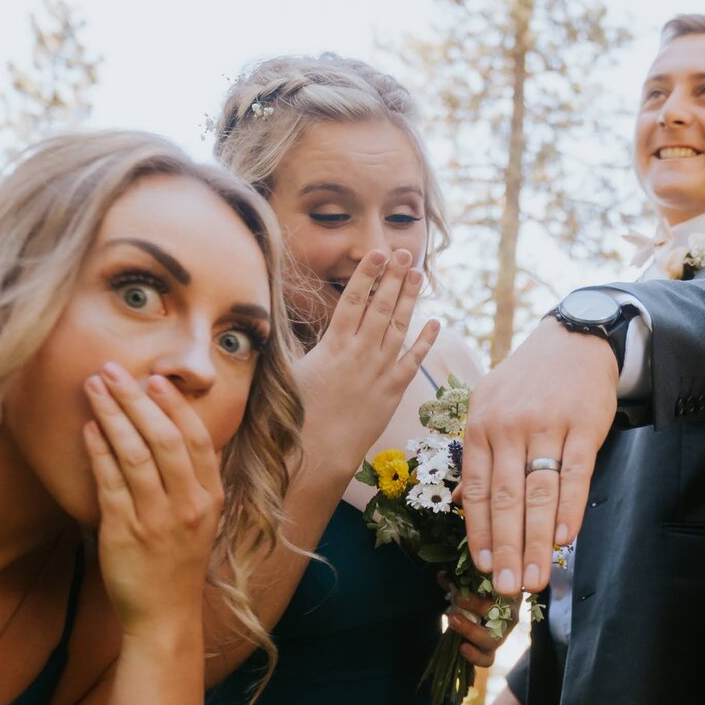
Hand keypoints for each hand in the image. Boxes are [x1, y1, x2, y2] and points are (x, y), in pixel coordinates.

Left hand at [83, 364, 222, 641]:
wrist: (165, 617)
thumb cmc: (178, 564)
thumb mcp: (202, 519)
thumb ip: (193, 479)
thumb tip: (172, 432)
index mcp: (210, 498)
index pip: (197, 440)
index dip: (175, 406)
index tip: (155, 379)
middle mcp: (187, 505)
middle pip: (163, 438)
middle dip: (136, 399)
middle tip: (112, 370)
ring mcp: (156, 519)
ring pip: (134, 454)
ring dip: (112, 414)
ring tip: (94, 387)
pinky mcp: (124, 532)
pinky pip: (110, 482)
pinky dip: (98, 451)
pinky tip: (88, 429)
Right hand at [294, 248, 439, 471]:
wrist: (320, 452)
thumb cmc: (297, 414)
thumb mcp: (288, 372)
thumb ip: (289, 344)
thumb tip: (269, 320)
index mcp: (333, 346)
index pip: (353, 300)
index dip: (367, 274)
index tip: (376, 253)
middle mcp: (359, 353)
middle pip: (380, 306)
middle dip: (392, 276)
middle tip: (403, 252)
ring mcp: (379, 371)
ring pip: (399, 326)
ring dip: (409, 298)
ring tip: (417, 273)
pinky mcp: (393, 391)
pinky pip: (413, 360)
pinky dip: (425, 341)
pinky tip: (435, 322)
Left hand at [442, 579, 510, 666]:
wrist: (472, 616)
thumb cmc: (475, 595)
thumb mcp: (468, 585)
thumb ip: (457, 580)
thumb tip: (443, 576)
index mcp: (509, 594)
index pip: (508, 589)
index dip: (492, 584)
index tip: (472, 577)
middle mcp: (510, 615)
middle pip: (503, 613)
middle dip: (477, 605)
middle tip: (456, 597)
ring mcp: (501, 635)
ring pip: (494, 638)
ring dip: (471, 629)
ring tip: (453, 620)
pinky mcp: (490, 651)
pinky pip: (487, 659)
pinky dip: (475, 656)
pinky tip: (462, 647)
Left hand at [462, 315, 620, 597]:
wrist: (574, 340)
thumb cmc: (527, 382)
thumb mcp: (490, 407)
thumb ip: (479, 455)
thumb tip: (465, 503)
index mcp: (480, 425)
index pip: (478, 489)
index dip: (480, 532)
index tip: (482, 567)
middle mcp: (508, 427)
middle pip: (507, 499)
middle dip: (506, 549)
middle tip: (506, 588)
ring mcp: (546, 426)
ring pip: (538, 493)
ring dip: (535, 542)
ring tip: (534, 579)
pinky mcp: (583, 425)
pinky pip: (574, 475)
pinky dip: (568, 510)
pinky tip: (562, 540)